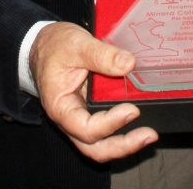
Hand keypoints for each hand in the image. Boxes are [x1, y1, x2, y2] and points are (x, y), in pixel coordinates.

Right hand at [30, 22, 157, 161]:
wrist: (43, 45)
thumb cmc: (54, 46)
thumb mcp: (75, 44)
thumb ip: (100, 54)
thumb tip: (129, 63)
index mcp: (60, 107)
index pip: (86, 128)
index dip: (111, 123)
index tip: (132, 110)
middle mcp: (69, 119)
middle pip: (94, 148)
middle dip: (123, 146)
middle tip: (148, 135)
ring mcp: (80, 118)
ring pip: (100, 145)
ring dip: (125, 144)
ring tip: (148, 134)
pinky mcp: (90, 113)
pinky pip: (105, 132)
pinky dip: (122, 131)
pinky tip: (140, 122)